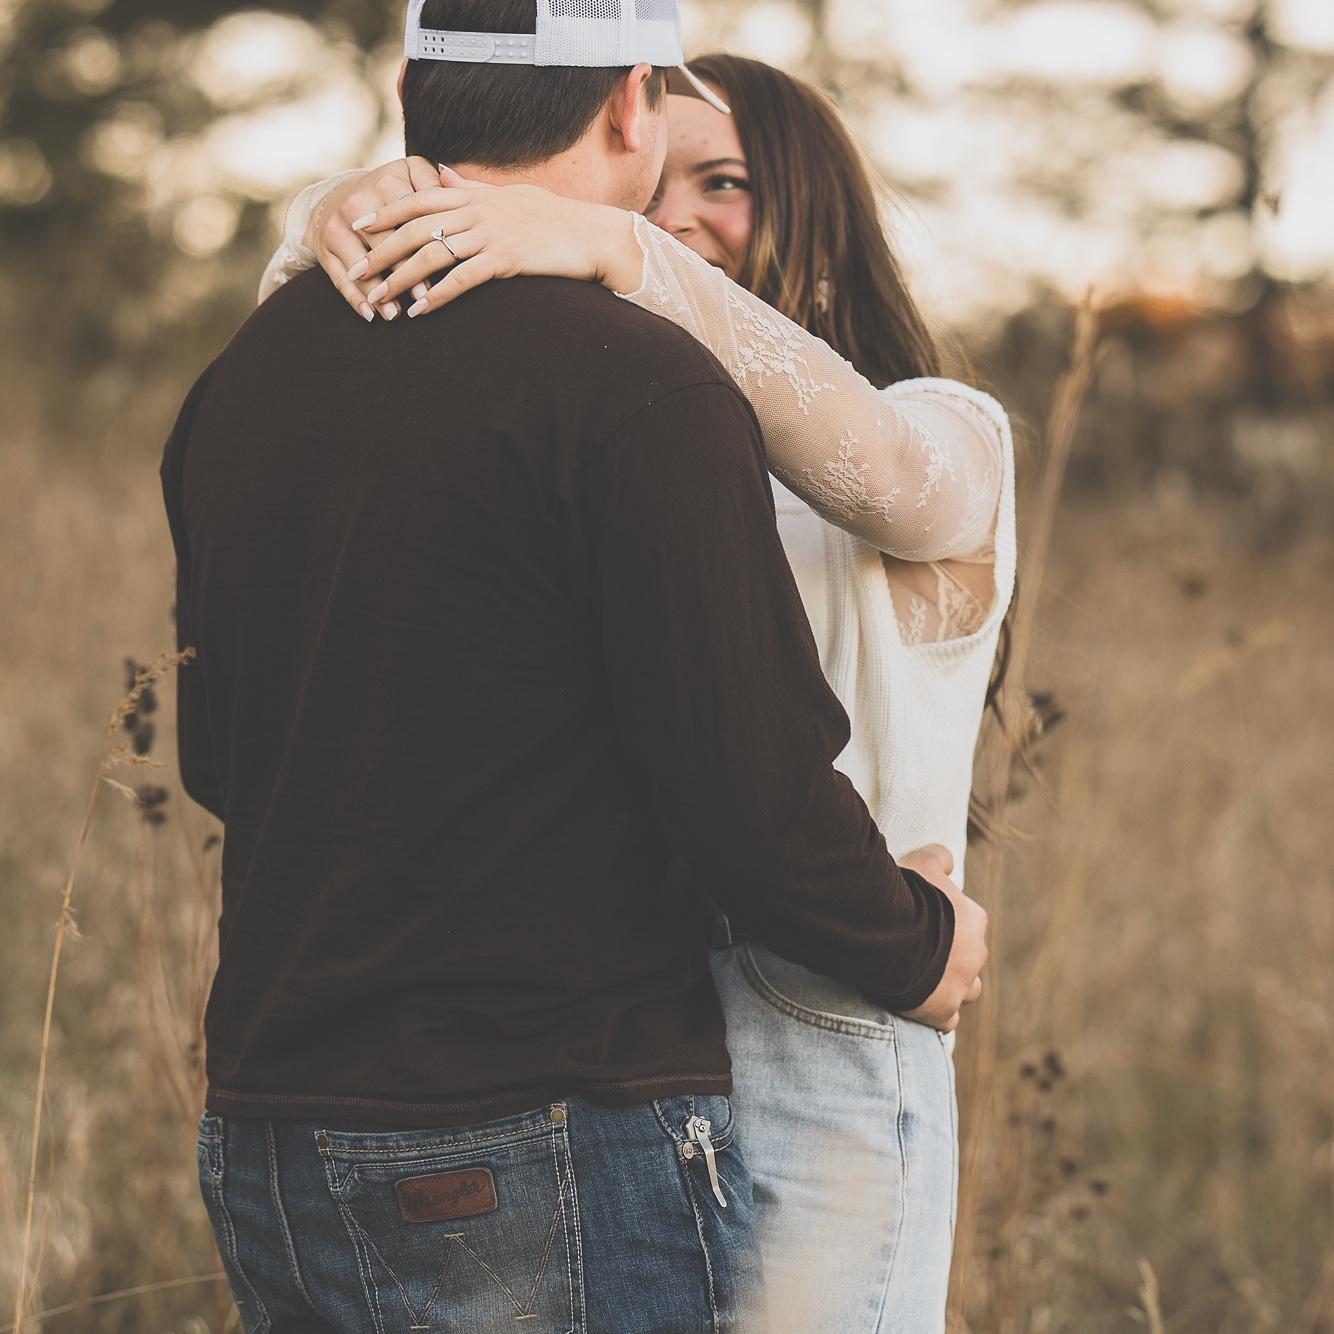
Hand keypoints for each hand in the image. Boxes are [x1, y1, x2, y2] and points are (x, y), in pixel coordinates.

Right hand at [309, 157, 441, 320]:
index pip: (411, 218)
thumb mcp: (409, 174)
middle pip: (386, 244)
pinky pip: (339, 277)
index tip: (447, 267)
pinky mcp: (323, 246)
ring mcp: (337, 225)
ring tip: (396, 314)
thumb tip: (457, 187)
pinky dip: (354, 298)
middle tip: (423, 298)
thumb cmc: (388, 191)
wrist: (337, 195)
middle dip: (405, 273)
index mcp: (385, 183)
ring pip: (361, 264)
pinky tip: (371, 315)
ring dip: (378, 292)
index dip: (428, 244)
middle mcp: (357, 203)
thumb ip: (433, 181)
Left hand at [344, 166, 645, 318]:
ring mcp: (490, 234)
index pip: (417, 199)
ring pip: (432, 255)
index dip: (385, 212)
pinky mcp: (506, 260)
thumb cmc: (554, 218)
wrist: (593, 235)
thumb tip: (437, 173)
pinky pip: (463, 279)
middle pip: (415, 229)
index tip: (357, 226)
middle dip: (380, 251)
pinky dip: (438, 295)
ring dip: (401, 278)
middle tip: (355, 273)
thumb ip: (468, 187)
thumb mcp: (508, 195)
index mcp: (474, 196)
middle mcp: (477, 211)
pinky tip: (419, 311)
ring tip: (378, 298)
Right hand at [898, 844, 988, 1033]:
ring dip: (952, 985)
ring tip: (924, 979)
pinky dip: (937, 1012)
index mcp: (974, 920)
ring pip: (968, 990)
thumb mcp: (921, 862)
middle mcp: (975, 955)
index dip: (946, 921)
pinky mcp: (942, 1011)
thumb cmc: (905, 897)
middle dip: (951, 954)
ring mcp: (960, 986)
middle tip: (919, 948)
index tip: (923, 920)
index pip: (969, 921)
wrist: (885, 936)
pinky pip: (947, 1018)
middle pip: (969, 957)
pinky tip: (918, 1004)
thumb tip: (947, 861)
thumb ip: (938, 857)